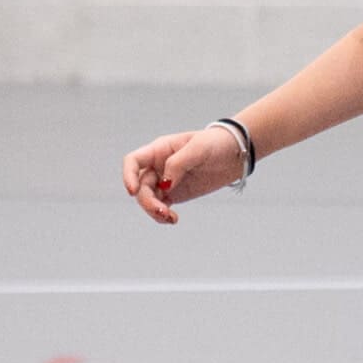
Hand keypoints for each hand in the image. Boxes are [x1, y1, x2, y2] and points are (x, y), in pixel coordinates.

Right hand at [119, 126, 244, 224]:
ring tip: (171, 218)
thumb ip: (178, 163)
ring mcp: (165, 181)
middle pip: (141, 186)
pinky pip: (161, 207)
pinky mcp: (175, 194)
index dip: (128, 176)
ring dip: (155, 211)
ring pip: (149, 199)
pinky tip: (174, 219)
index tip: (133, 191)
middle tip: (163, 212)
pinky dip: (163, 216)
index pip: (133, 162)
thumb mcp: (198, 148)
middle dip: (147, 201)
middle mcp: (158, 166)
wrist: (234, 154)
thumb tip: (164, 184)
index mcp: (159, 150)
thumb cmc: (215, 143)